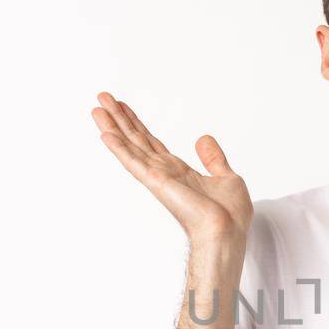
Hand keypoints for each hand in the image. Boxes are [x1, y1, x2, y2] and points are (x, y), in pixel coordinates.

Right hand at [91, 91, 252, 244]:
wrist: (228, 231)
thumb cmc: (230, 216)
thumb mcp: (227, 178)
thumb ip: (213, 159)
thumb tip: (203, 139)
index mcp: (179, 172)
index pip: (152, 143)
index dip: (137, 124)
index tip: (123, 107)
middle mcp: (164, 173)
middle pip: (136, 140)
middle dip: (119, 119)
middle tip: (103, 98)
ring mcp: (158, 177)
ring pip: (130, 147)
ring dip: (113, 127)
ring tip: (97, 108)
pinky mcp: (156, 182)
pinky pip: (134, 162)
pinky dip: (119, 148)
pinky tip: (105, 134)